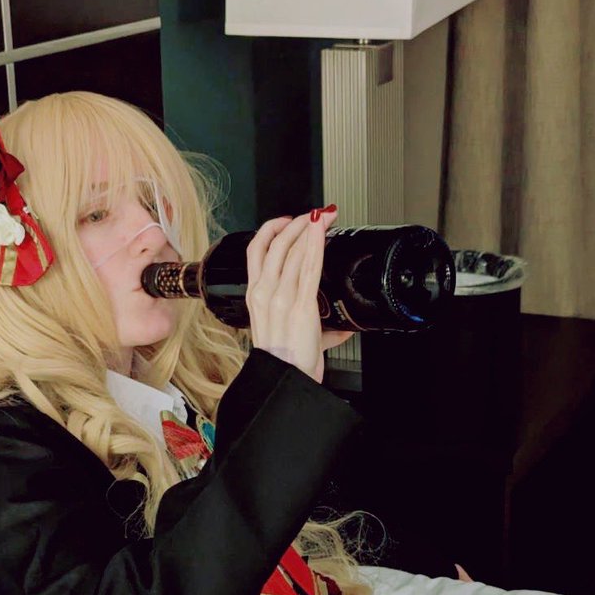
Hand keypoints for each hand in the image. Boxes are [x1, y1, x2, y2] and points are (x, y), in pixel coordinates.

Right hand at [245, 207, 352, 382]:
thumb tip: (339, 325)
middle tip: (313, 214)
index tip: (286, 221)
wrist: (284, 380)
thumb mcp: (287, 335)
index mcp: (255, 297)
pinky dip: (316, 243)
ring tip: (323, 216)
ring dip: (309, 229)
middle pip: (275, 244)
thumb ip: (312, 325)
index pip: (256, 251)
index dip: (271, 230)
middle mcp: (263, 292)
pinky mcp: (300, 304)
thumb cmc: (284, 363)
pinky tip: (323, 230)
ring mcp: (280, 297)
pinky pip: (308, 265)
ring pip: (291, 250)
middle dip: (296, 223)